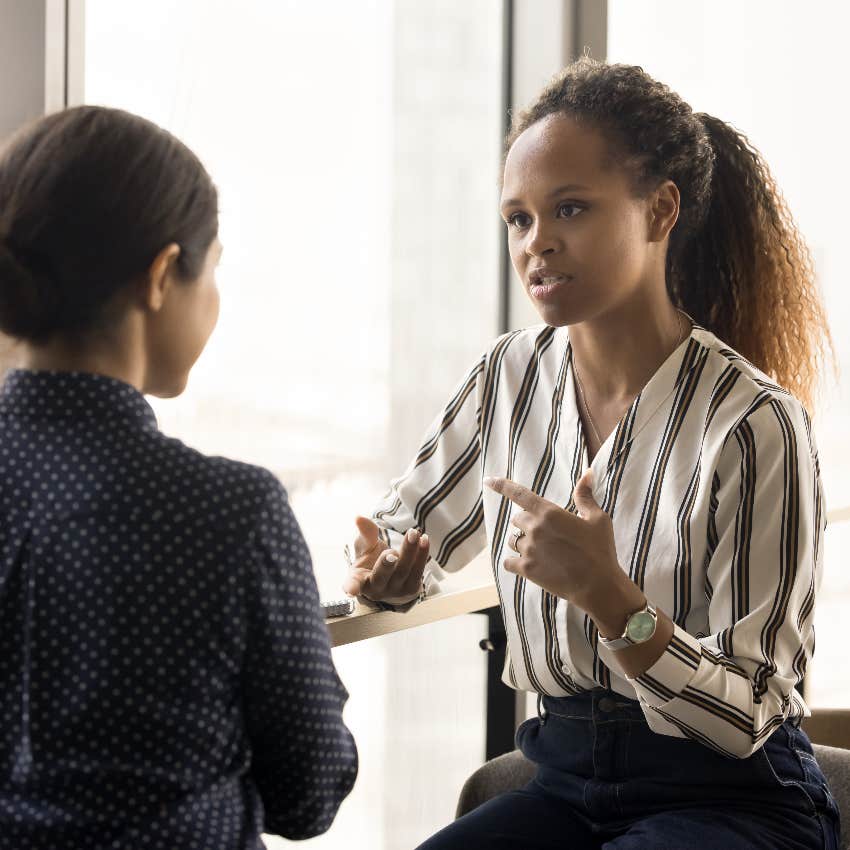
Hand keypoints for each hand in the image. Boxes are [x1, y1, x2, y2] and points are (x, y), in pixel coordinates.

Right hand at [342, 516, 429, 604]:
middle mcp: (376, 589)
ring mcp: (395, 591)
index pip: (353, 583)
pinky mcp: (411, 589)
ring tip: (413, 533)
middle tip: (392, 552)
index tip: (351, 590)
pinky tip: (424, 539)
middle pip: (381, 576)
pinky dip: (421, 554)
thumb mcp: (366, 546)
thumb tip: (359, 517)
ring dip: (409, 551)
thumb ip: (365, 533)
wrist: (391, 577)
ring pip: (403, 571)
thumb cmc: (372, 560)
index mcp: (359, 579)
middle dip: (386, 564)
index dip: (351, 586)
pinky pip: (418, 571)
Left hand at [484, 470, 638, 618]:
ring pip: (512, 540)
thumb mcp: (597, 519)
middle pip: (517, 519)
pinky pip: (508, 562)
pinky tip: (525, 565)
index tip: (488, 480)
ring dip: (521, 542)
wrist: (598, 586)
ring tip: (541, 551)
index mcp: (549, 513)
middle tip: (546, 534)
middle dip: (527, 523)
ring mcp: (529, 550)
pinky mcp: (526, 569)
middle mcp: (535, 528)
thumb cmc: (600, 550)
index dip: (501, 485)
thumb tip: (587, 472)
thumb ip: (585, 496)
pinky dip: (514, 562)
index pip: (518, 494)